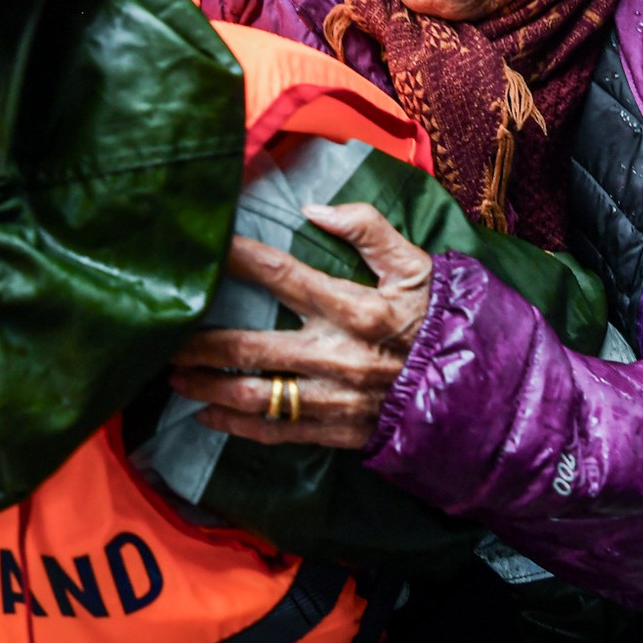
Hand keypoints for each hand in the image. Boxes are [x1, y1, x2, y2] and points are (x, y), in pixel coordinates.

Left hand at [168, 203, 433, 450]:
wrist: (480, 393)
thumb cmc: (444, 322)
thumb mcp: (418, 266)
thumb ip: (369, 230)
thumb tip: (315, 209)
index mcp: (355, 307)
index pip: (282, 275)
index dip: (238, 258)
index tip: (205, 248)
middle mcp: (336, 355)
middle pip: (249, 346)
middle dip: (199, 342)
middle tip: (162, 336)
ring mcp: (334, 398)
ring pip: (254, 395)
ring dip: (207, 387)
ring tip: (174, 377)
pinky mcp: (337, 432)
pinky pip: (276, 433)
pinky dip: (236, 428)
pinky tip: (207, 418)